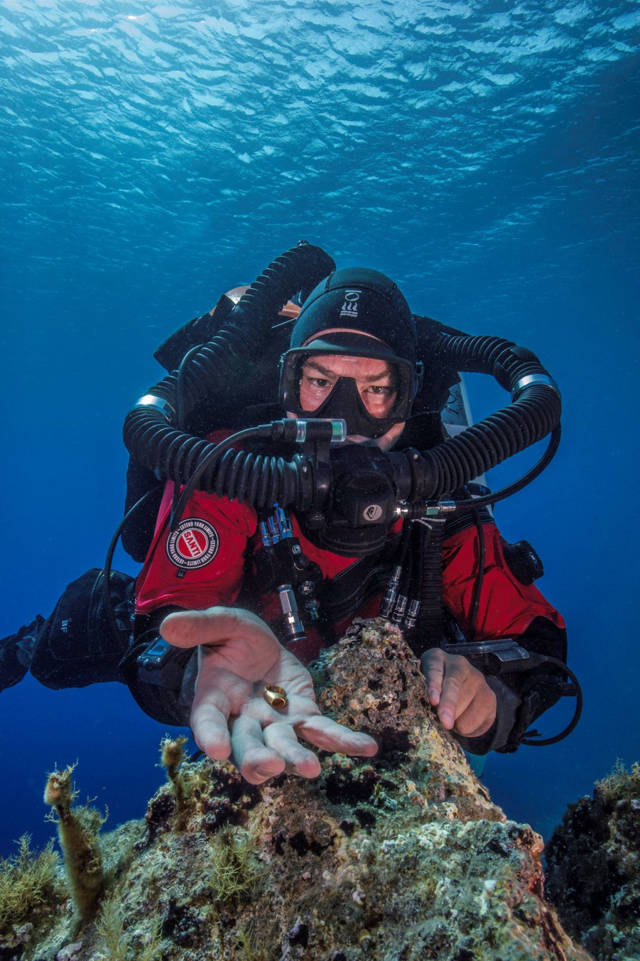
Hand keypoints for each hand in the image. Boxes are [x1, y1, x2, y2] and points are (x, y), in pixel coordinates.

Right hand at [161, 607, 377, 784]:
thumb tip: (168, 625)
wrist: (258, 646)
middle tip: (270, 767)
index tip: (214, 750)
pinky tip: (368, 747)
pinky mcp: (304, 717)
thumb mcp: (220, 623)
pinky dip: (345, 740)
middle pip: (247, 746)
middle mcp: (243, 721)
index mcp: (214, 700)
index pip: (207, 721)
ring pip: (285, 746)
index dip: (209, 735)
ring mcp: (275, 724)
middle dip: (257, 759)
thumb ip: (200, 626)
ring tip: (310, 769)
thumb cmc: (232, 638)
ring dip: (297, 758)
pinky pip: (325, 731)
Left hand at [421, 648, 496, 738]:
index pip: (435, 669)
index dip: (434, 685)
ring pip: (465, 705)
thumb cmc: (434, 691)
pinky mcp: (490, 695)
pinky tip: (463, 720)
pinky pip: (478, 718)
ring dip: (456, 720)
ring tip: (451, 717)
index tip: (433, 701)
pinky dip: (467, 728)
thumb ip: (426, 696)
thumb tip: (433, 714)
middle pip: (453, 685)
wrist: (462, 691)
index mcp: (437, 658)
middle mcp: (459, 664)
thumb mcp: (423, 688)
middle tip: (446, 723)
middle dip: (449, 706)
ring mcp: (477, 677)